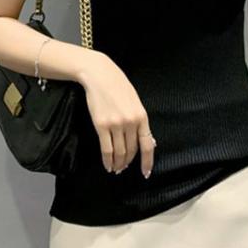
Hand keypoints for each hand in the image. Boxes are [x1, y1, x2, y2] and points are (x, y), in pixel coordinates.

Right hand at [78, 52, 155, 177]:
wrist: (100, 75)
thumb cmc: (118, 85)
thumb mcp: (134, 100)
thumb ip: (139, 119)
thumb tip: (142, 139)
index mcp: (142, 116)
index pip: (147, 145)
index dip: (147, 161)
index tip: (145, 172)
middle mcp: (130, 122)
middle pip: (131, 150)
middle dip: (128, 161)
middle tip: (124, 167)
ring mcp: (115, 125)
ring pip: (119, 152)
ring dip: (118, 164)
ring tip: (116, 168)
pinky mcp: (101, 126)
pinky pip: (106, 149)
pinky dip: (107, 161)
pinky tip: (108, 165)